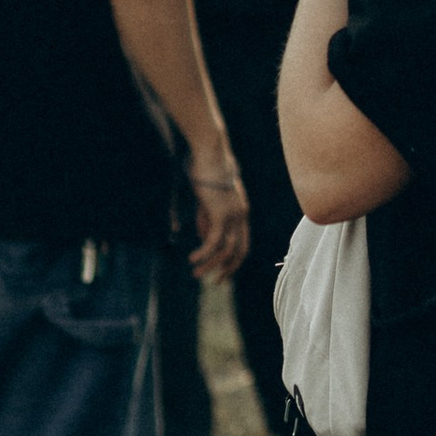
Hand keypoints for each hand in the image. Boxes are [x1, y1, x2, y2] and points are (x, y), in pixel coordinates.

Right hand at [187, 169, 250, 283]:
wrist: (209, 154)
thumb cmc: (206, 172)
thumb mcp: (207, 201)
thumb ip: (207, 220)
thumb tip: (205, 240)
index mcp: (241, 212)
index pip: (242, 243)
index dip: (234, 259)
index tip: (222, 271)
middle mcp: (241, 216)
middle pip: (240, 251)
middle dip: (228, 269)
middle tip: (216, 282)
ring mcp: (233, 216)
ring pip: (225, 250)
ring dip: (211, 265)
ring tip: (196, 273)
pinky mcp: (221, 215)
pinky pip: (213, 242)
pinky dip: (203, 253)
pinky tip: (192, 259)